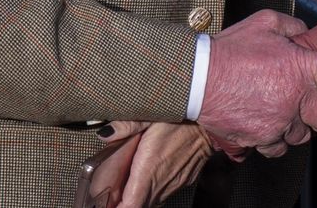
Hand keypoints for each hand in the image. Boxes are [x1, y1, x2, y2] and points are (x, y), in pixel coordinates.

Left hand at [97, 122, 213, 207]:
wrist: (210, 124)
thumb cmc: (181, 120)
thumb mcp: (150, 117)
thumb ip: (126, 126)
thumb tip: (105, 134)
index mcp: (148, 170)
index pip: (130, 206)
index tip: (105, 205)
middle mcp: (161, 183)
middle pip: (138, 206)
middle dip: (124, 203)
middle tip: (112, 194)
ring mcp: (173, 185)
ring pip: (150, 201)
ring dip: (137, 197)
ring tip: (129, 184)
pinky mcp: (182, 183)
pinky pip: (162, 194)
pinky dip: (152, 190)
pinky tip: (149, 175)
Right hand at [197, 10, 316, 156]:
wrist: (195, 78)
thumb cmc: (229, 48)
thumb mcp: (264, 22)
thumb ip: (294, 27)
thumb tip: (308, 34)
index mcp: (302, 67)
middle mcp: (296, 98)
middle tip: (308, 101)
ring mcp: (279, 122)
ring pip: (303, 135)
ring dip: (296, 124)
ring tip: (277, 108)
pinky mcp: (262, 139)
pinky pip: (278, 147)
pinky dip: (274, 138)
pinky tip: (263, 121)